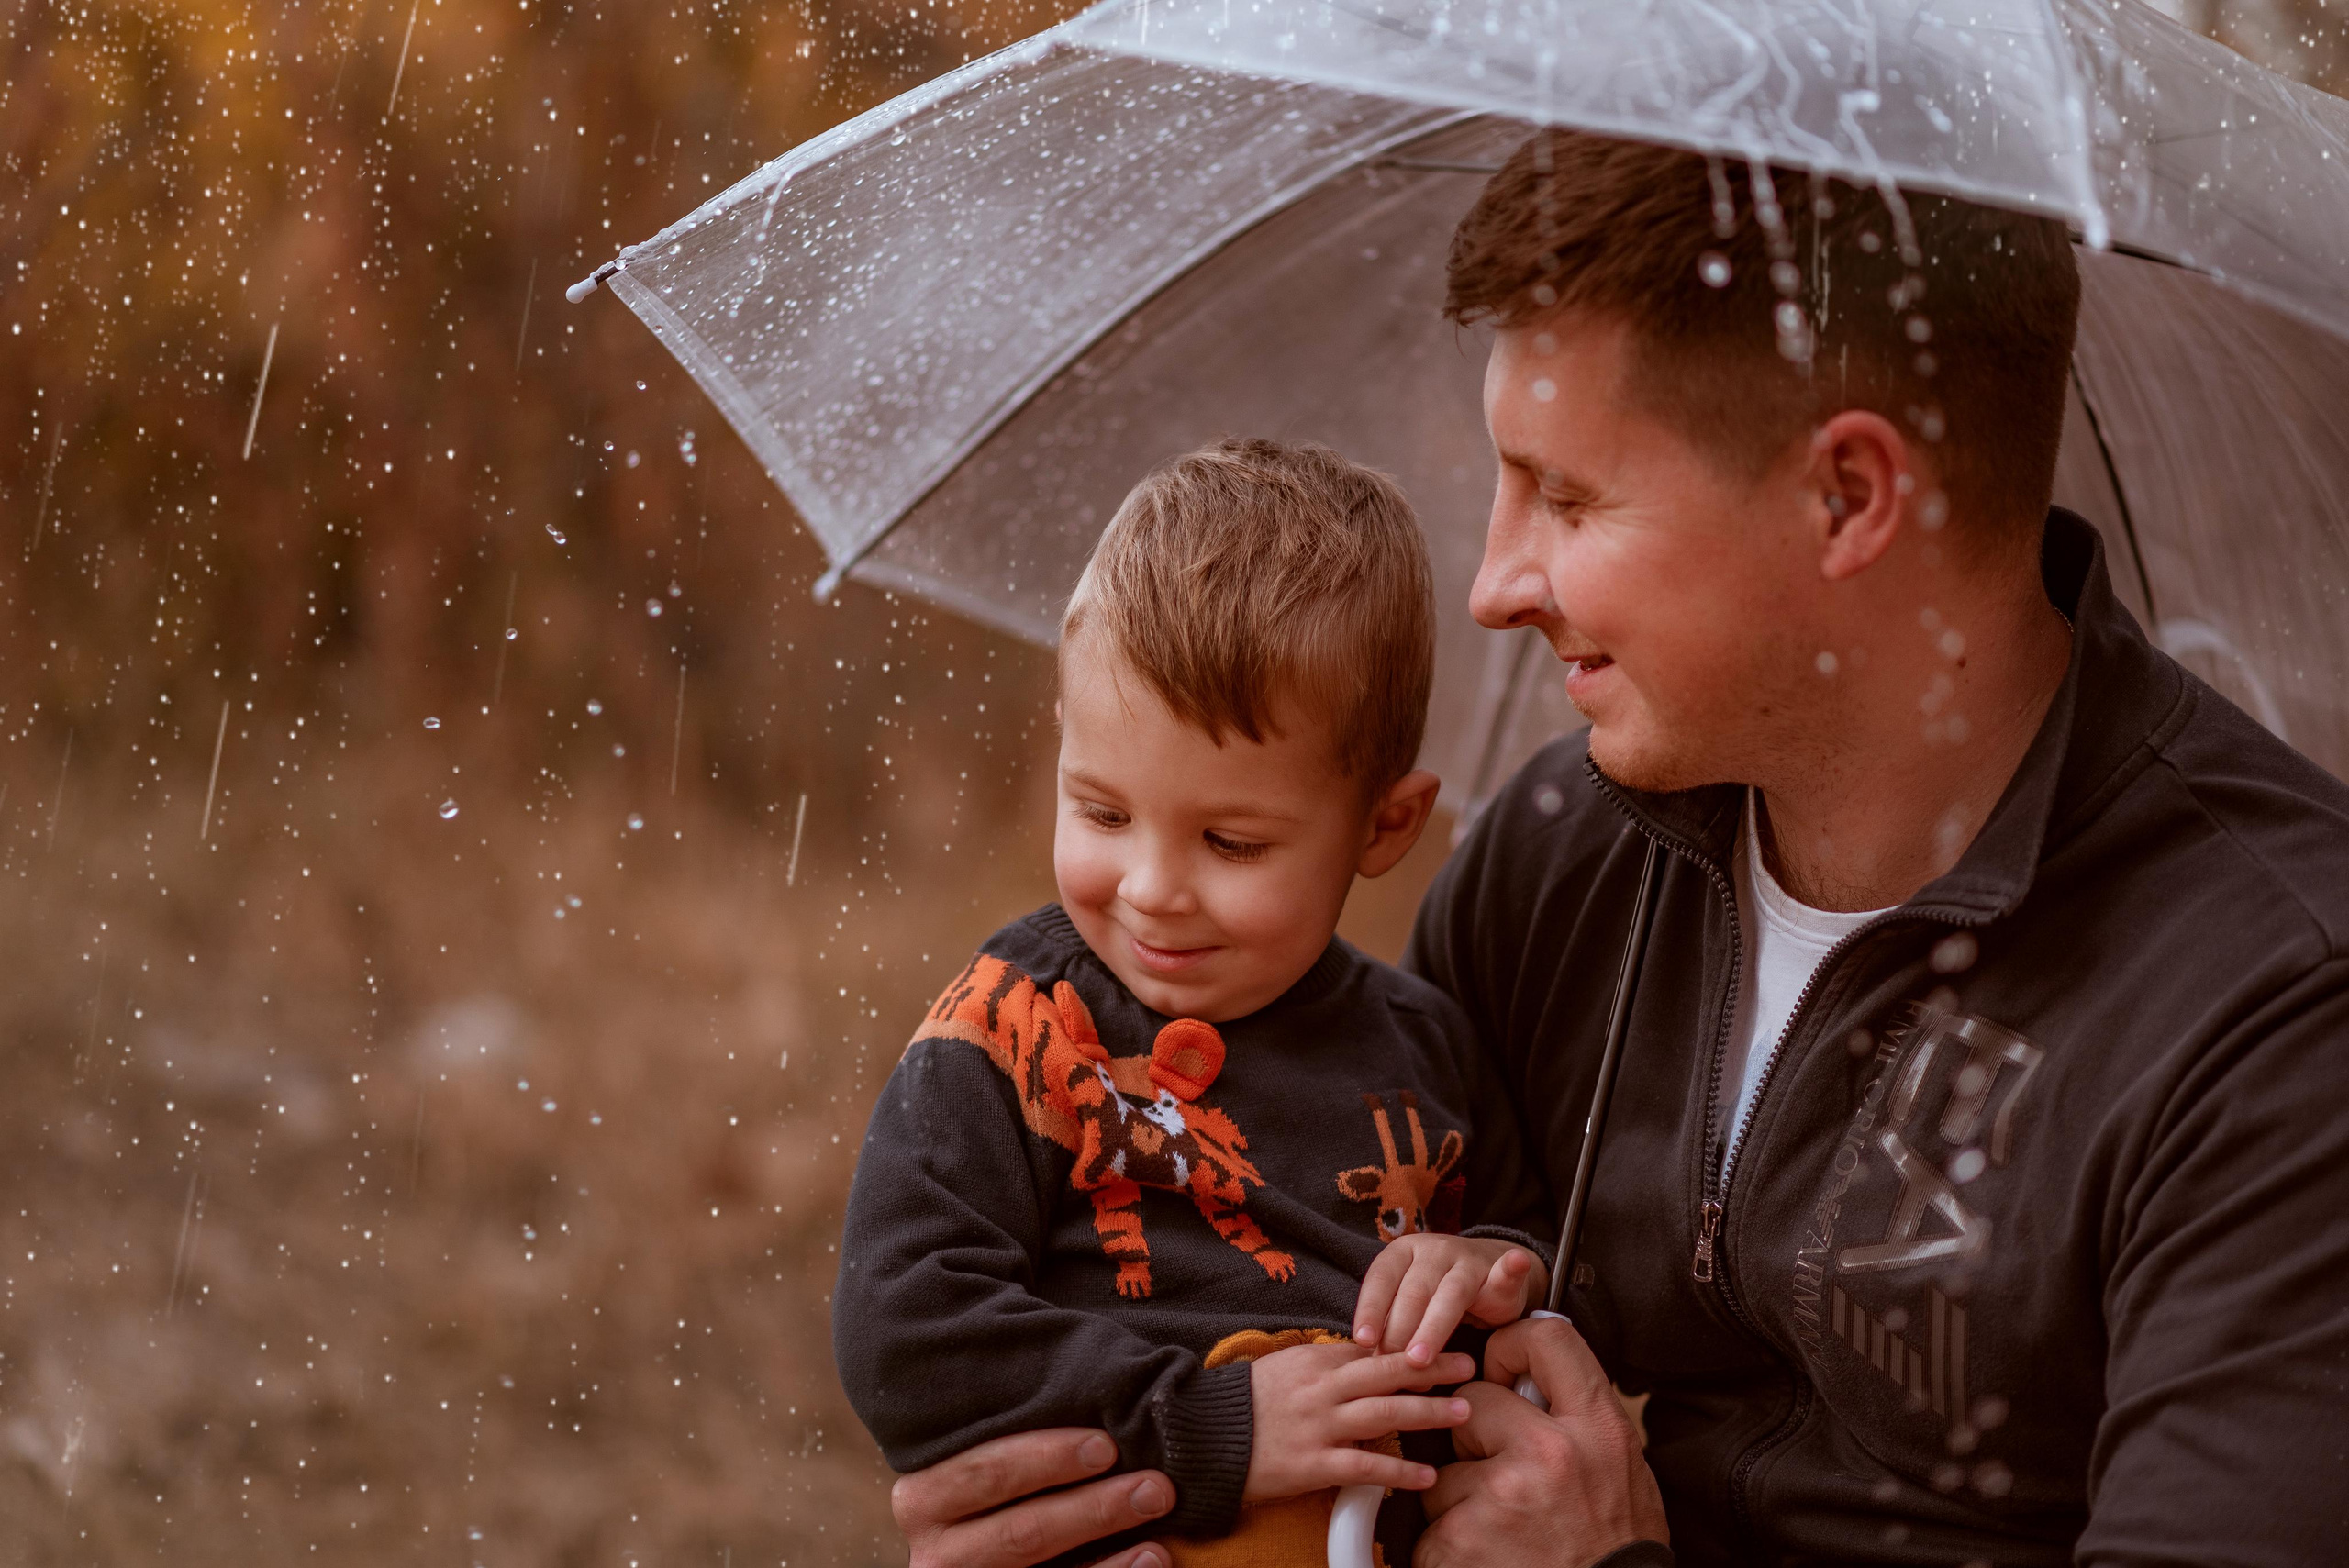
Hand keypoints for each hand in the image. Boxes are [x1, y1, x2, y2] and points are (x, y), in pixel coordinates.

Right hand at [891, 1428, 1175, 1567]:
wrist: (948, 1567)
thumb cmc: (979, 1490)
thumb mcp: (967, 1463)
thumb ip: (998, 1436)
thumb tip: (1087, 1393)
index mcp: (920, 1498)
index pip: (984, 1473)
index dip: (1046, 1458)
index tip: (1107, 1444)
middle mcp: (934, 1552)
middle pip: (1022, 1530)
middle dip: (1094, 1506)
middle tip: (1154, 1484)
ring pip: (1040, 1565)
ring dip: (1108, 1542)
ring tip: (1157, 1516)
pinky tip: (1152, 1556)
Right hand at [1245, 1343, 1477, 1501]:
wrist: (1203, 1436)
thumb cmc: (1244, 1403)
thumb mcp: (1285, 1368)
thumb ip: (1325, 1364)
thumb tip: (1362, 1359)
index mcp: (1316, 1361)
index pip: (1373, 1348)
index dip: (1411, 1346)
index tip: (1442, 1343)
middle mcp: (1322, 1389)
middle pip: (1387, 1372)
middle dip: (1431, 1367)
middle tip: (1468, 1365)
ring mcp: (1319, 1426)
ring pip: (1383, 1413)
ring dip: (1426, 1411)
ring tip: (1461, 1411)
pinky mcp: (1313, 1464)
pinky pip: (1364, 1467)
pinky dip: (1398, 1472)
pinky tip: (1425, 1475)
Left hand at [1354, 1234, 1547, 1365]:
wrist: (1485, 1273)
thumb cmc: (1434, 1297)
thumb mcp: (1407, 1305)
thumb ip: (1391, 1326)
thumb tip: (1369, 1366)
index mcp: (1402, 1253)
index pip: (1380, 1280)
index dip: (1371, 1310)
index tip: (1363, 1341)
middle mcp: (1433, 1251)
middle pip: (1413, 1293)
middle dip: (1401, 1332)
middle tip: (1395, 1367)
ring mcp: (1467, 1260)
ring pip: (1450, 1294)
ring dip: (1434, 1328)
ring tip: (1420, 1359)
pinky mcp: (1500, 1273)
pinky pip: (1506, 1272)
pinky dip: (1511, 1268)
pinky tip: (1514, 1263)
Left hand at [1417, 1316, 1666, 1567]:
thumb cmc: (1616, 1548)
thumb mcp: (1622, 1470)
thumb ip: (1577, 1420)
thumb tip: (1531, 1380)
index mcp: (1597, 1428)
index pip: (1546, 1339)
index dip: (1512, 1348)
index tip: (1500, 1371)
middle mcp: (1549, 1452)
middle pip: (1473, 1403)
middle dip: (1475, 1439)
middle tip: (1505, 1480)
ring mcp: (1500, 1496)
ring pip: (1443, 1471)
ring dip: (1458, 1501)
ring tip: (1500, 1534)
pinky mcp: (1460, 1540)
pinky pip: (1429, 1527)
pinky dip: (1446, 1548)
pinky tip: (1483, 1562)